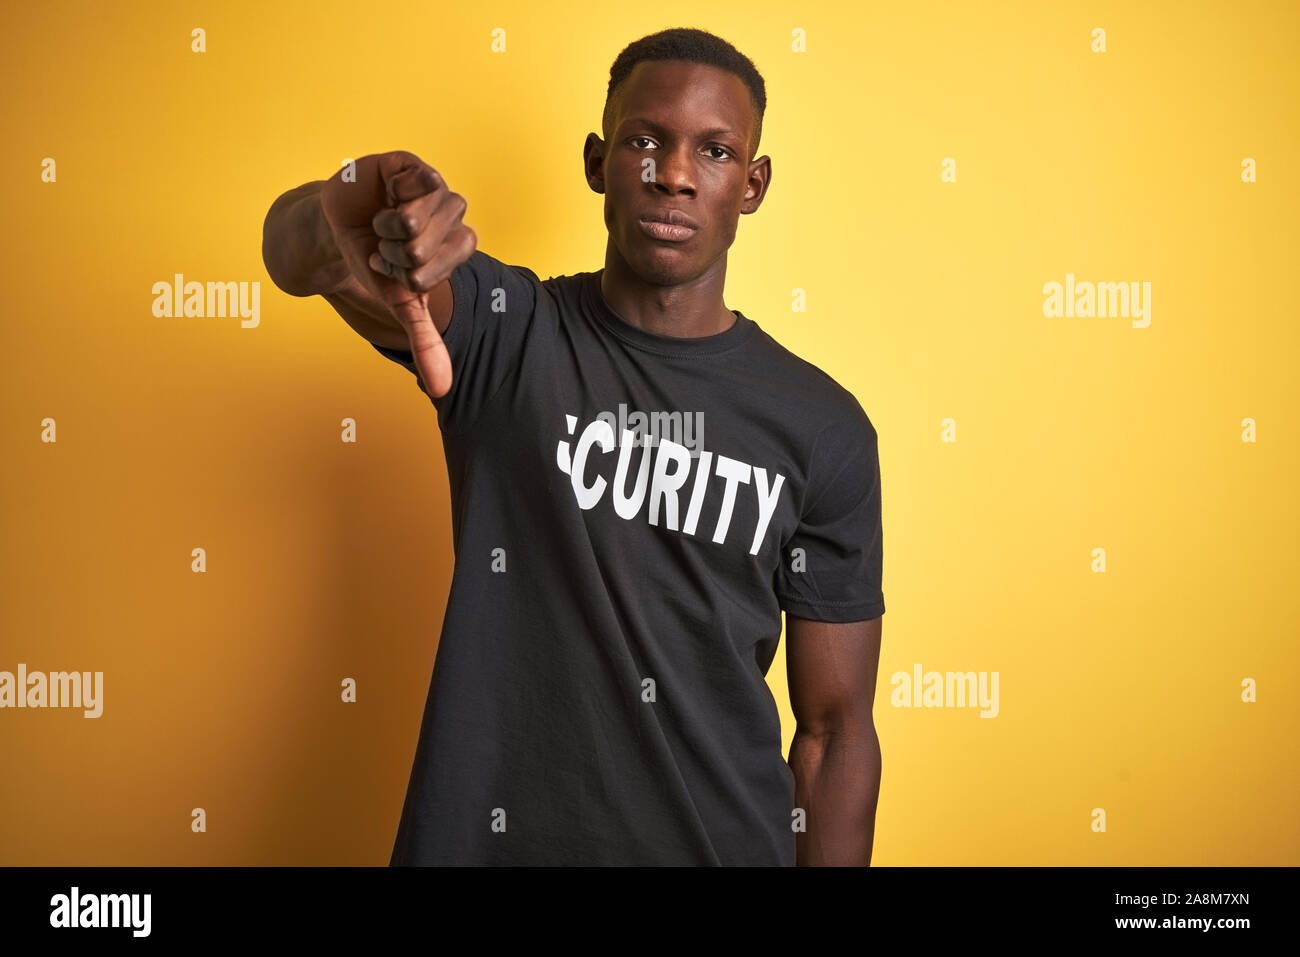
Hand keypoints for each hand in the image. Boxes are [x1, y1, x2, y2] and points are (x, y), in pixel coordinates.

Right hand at [320, 151, 476, 398]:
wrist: (333, 229)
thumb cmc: (372, 261)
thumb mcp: (399, 302)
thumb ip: (425, 341)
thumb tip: (441, 391)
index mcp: (458, 246)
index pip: (448, 266)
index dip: (413, 272)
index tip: (397, 268)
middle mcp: (453, 216)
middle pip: (428, 246)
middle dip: (395, 253)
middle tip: (385, 244)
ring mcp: (435, 187)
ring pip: (418, 219)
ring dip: (387, 228)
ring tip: (380, 224)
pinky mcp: (414, 165)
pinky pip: (418, 181)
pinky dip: (391, 197)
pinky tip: (385, 195)